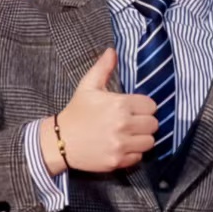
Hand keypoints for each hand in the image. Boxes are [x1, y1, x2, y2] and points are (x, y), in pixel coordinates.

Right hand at [40, 49, 159, 173]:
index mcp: (119, 105)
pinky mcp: (117, 161)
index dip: (143, 107)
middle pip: (153, 124)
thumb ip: (103, 68)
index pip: (151, 106)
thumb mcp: (87, 87)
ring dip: (141, 139)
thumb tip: (112, 50)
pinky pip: (138, 157)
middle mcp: (123, 125)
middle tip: (131, 122)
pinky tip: (121, 147)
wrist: (59, 141)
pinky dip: (132, 154)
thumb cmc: (76, 112)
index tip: (133, 109)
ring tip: (128, 135)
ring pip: (149, 142)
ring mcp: (121, 145)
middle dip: (144, 122)